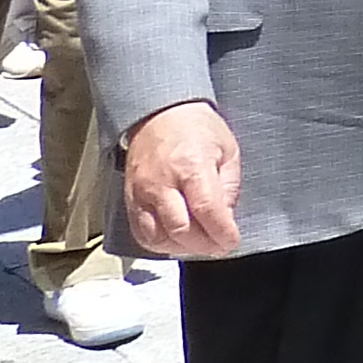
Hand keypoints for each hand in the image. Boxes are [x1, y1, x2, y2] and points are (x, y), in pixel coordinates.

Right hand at [124, 100, 244, 258]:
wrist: (159, 114)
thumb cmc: (196, 128)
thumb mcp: (227, 149)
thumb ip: (229, 186)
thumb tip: (226, 218)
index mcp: (191, 165)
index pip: (206, 209)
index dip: (221, 232)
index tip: (232, 241)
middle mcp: (162, 183)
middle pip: (181, 229)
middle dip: (204, 245)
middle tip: (219, 246)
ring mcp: (142, 193)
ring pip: (158, 236)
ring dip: (183, 247)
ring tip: (200, 243)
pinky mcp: (130, 201)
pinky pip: (141, 233)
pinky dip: (160, 244)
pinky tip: (177, 240)